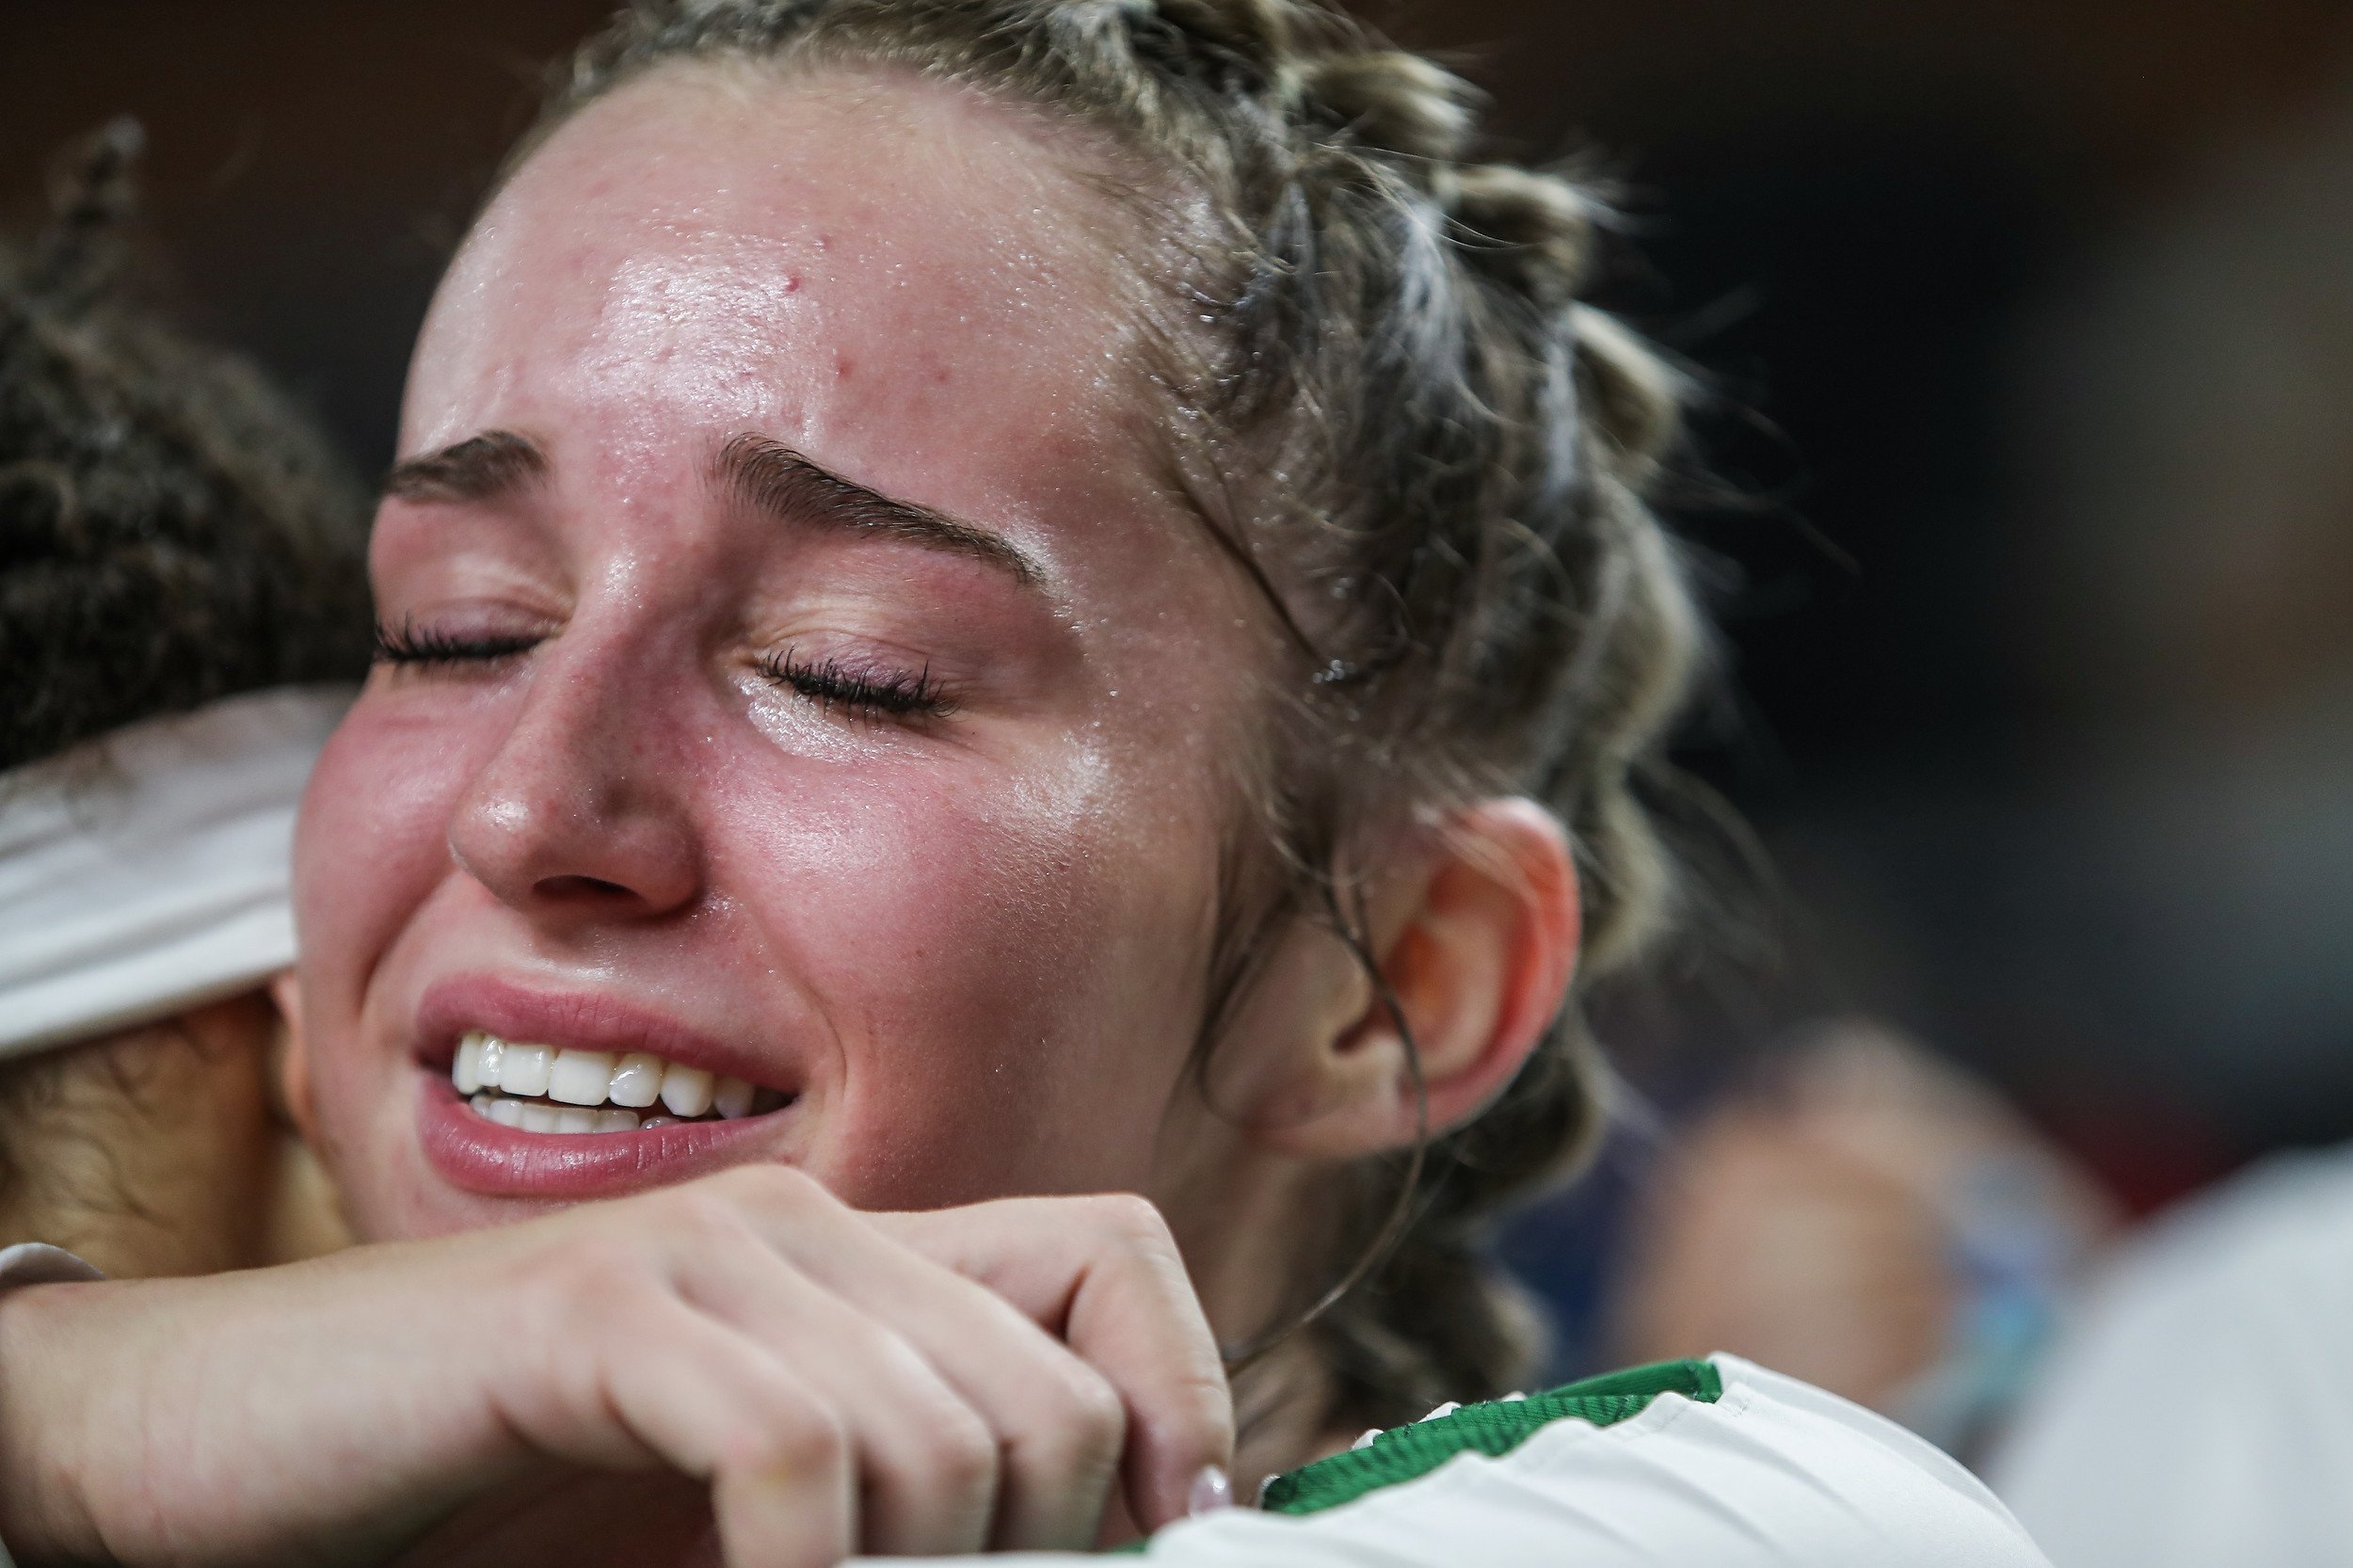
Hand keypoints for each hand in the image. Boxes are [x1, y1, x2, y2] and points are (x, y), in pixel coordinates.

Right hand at [0, 1167, 1231, 1566]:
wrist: (233, 1448)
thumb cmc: (497, 1498)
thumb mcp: (747, 1512)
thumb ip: (889, 1506)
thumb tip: (1076, 1557)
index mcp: (856, 1260)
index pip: (1114, 1251)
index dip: (1180, 1400)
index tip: (1166, 1545)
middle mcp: (804, 1228)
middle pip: (1052, 1394)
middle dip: (1031, 1558)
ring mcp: (701, 1257)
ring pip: (946, 1434)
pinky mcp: (593, 1314)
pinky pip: (790, 1450)